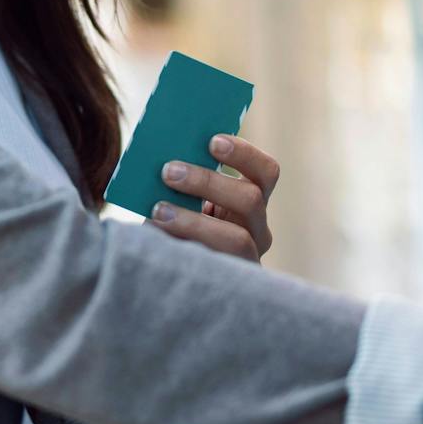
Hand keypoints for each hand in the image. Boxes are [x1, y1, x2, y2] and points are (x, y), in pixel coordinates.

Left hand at [147, 134, 277, 263]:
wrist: (168, 274)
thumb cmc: (177, 225)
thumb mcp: (185, 200)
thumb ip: (183, 180)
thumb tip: (164, 158)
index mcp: (252, 200)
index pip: (265, 172)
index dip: (244, 154)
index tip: (212, 141)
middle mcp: (258, 229)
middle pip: (251, 199)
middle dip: (208, 182)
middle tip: (169, 171)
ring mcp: (250, 259)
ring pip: (236, 238)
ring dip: (194, 221)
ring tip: (158, 211)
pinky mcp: (232, 283)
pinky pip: (216, 267)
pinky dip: (185, 249)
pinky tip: (157, 239)